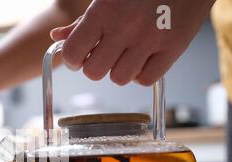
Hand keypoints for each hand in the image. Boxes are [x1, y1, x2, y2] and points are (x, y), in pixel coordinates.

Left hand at [50, 0, 214, 85]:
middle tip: (105, 54)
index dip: (74, 59)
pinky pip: (146, 80)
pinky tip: (145, 57)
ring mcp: (151, 39)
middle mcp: (125, 27)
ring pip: (119, 79)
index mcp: (103, 12)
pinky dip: (142, 73)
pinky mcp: (174, 48)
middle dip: (96, 66)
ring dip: (120, 70)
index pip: (73, 54)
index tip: (80, 55)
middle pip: (94, 73)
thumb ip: (81, 21)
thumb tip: (58, 38)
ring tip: (128, 53)